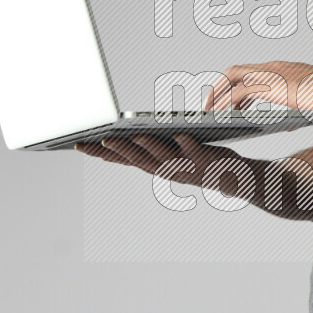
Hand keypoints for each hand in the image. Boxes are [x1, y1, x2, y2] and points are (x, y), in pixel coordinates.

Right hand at [75, 133, 235, 186]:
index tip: (78, 145)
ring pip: (164, 157)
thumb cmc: (198, 160)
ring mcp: (185, 167)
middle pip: (138, 159)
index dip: (100, 154)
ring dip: (149, 147)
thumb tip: (128, 134)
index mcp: (154, 165)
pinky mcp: (205, 162)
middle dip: (119, 150)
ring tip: (135, 135)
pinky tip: (180, 134)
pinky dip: (187, 145)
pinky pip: (195, 152)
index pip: (122, 160)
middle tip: (101, 141)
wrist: (233, 177)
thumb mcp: (169, 155)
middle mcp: (166, 169)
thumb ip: (151, 148)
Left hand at [203, 61, 312, 114]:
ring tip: (208, 113)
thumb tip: (285, 125)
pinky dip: (226, 103)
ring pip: (231, 77)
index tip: (230, 102)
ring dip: (217, 94)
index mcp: (282, 70)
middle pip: (234, 71)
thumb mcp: (309, 104)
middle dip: (219, 88)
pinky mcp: (272, 86)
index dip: (235, 87)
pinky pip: (239, 93)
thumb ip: (294, 110)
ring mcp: (271, 74)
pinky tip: (221, 117)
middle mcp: (273, 68)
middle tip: (210, 107)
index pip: (250, 73)